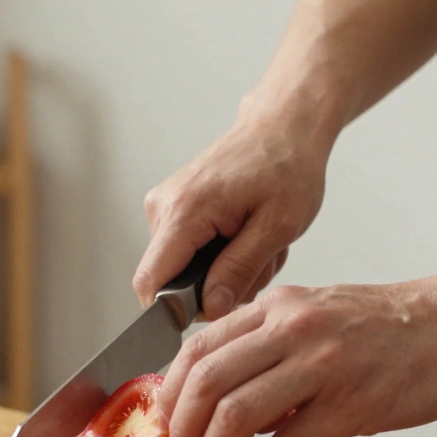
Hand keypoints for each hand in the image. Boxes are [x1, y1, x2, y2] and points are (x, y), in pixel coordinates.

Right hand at [134, 96, 332, 318]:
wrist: (282, 126)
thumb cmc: (286, 166)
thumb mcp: (276, 226)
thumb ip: (240, 271)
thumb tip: (210, 309)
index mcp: (184, 211)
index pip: (151, 282)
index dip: (175, 310)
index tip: (217, 308)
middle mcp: (162, 207)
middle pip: (170, 281)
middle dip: (216, 287)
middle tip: (260, 262)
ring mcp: (164, 206)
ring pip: (183, 270)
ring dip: (224, 270)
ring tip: (258, 244)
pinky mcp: (173, 207)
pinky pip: (188, 252)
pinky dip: (221, 254)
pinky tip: (246, 235)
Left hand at [155, 275, 436, 436]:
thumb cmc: (397, 327)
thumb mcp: (320, 317)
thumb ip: (272, 350)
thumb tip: (232, 403)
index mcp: (277, 306)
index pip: (196, 347)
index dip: (171, 393)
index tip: (167, 424)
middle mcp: (290, 327)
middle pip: (203, 381)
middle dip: (181, 429)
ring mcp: (321, 364)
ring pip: (233, 414)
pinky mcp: (352, 403)